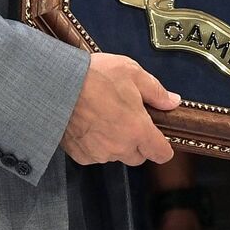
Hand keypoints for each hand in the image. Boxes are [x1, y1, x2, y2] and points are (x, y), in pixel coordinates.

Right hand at [61, 52, 179, 165]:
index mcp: (138, 130)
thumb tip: (173, 101)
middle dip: (137, 143)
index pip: (161, 154)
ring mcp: (99, 153)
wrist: (56, 84)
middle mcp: (120, 147)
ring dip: (114, 143)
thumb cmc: (95, 76)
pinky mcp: (80, 155)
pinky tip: (88, 123)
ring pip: (115, 155)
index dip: (162, 146)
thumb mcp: (132, 73)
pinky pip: (94, 155)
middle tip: (126, 118)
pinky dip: (94, 144)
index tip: (158, 136)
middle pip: (138, 157)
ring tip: (103, 116)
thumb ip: (156, 91)